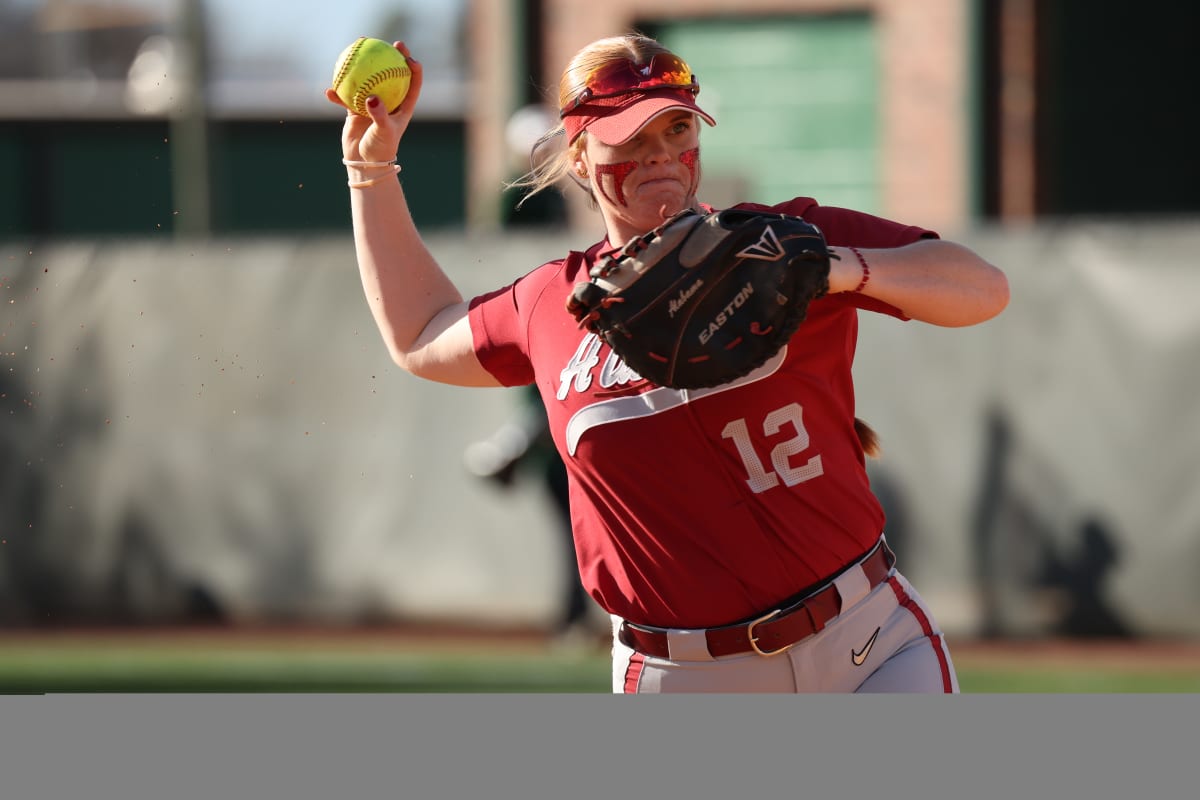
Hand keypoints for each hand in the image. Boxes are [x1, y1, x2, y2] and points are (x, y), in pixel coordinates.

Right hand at [324, 41, 422, 163]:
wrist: (365, 163)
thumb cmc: (380, 150)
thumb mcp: (384, 132)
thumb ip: (379, 114)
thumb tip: (371, 97)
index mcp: (402, 107)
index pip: (412, 83)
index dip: (413, 67)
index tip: (407, 56)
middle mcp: (388, 102)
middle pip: (390, 74)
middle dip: (389, 56)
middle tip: (384, 43)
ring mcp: (371, 104)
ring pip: (366, 80)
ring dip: (361, 65)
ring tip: (354, 51)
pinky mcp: (354, 110)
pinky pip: (346, 96)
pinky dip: (338, 94)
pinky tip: (329, 91)